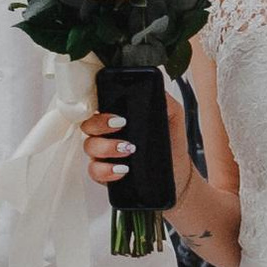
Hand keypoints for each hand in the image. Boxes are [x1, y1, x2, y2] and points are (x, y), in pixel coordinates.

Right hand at [82, 77, 191, 197]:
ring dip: (107, 147)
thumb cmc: (171, 144)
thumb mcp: (173, 118)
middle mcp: (107, 134)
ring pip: (89, 147)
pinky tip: (123, 168)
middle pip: (88, 125)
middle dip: (101, 124)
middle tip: (121, 126)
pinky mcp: (105, 173)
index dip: (101, 106)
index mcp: (119, 118)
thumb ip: (166, 102)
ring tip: (128, 149)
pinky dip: (107, 170)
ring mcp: (104, 154)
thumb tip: (158, 92)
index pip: (99, 107)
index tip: (117, 112)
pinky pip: (94, 171)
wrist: (178, 172)